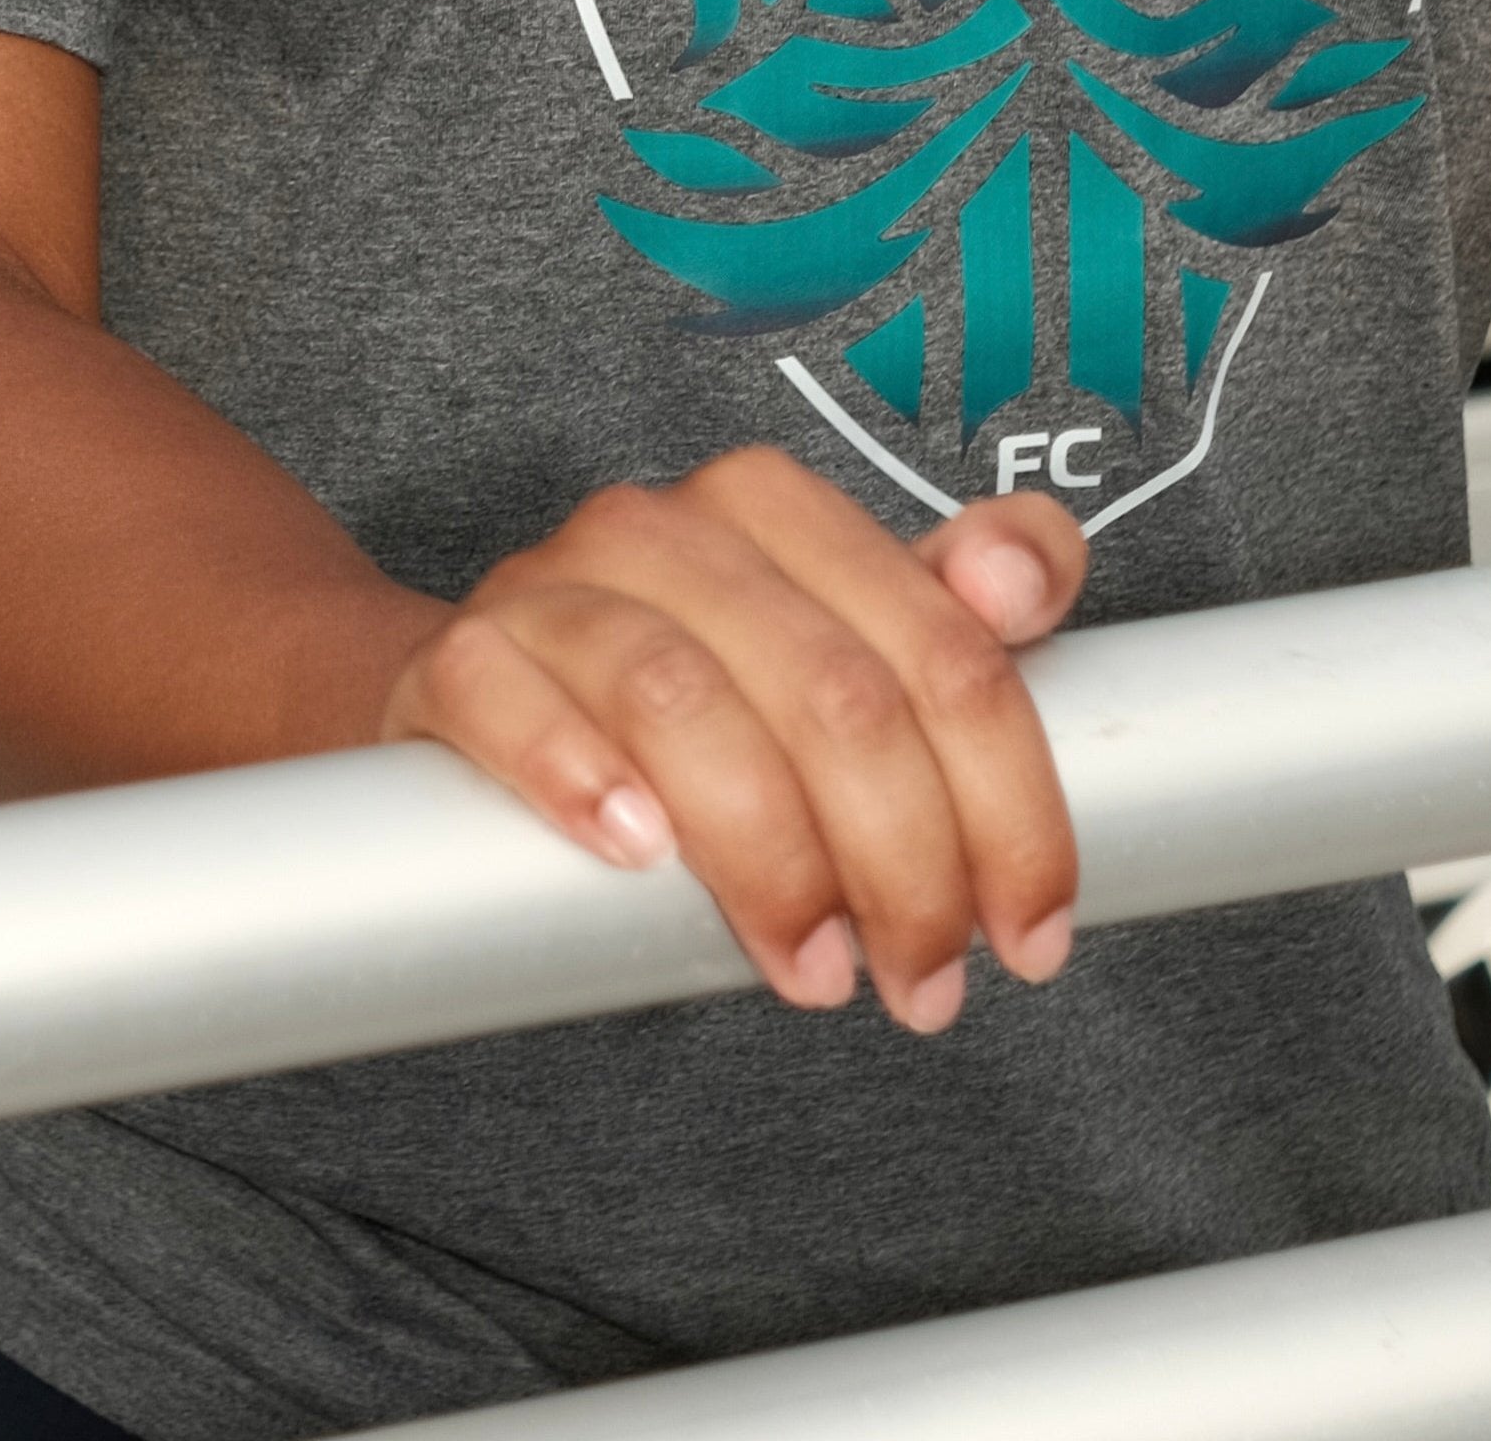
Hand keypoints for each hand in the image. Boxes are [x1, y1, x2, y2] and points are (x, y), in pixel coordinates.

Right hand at [381, 444, 1086, 1030]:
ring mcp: (550, 586)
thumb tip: (1020, 573)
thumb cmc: (685, 688)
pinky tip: (636, 851)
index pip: (942, 648)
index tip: (1032, 926)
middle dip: (906, 865)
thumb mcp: (830, 646)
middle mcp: (664, 528)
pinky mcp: (458, 659)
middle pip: (834, 692)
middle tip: (925, 980)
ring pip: (685, 700)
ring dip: (771, 861)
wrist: (474, 693)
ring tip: (813, 968)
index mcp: (775, 509)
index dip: (1010, 804)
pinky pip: (511, 700)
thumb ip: (950, 614)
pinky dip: (580, 775)